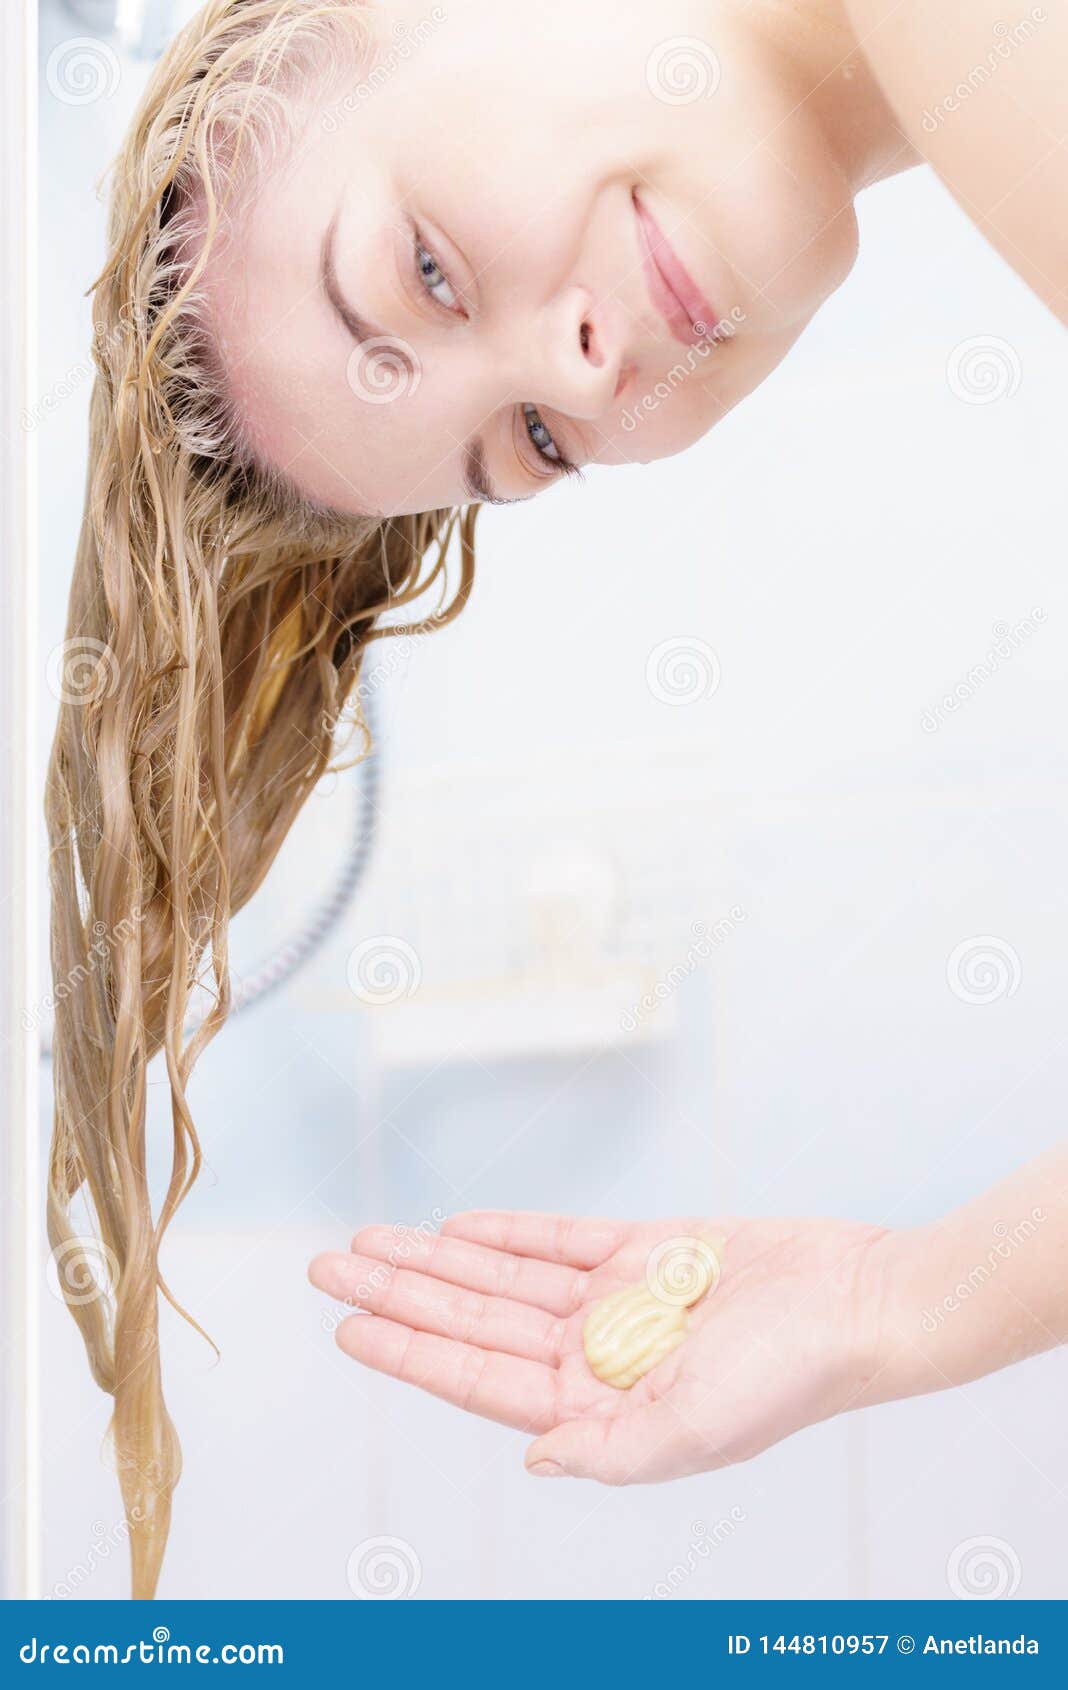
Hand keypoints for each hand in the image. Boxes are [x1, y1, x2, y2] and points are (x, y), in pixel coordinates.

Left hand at [309, 1209, 894, 1483]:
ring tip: (370, 1239)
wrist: (861, 1300)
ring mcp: (618, 1300)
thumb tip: (533, 1459)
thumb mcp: (697, 1430)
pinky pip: (559, 1239)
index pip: (477, 1377)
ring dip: (437, 1258)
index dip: (409, 1351)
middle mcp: (595, 1354)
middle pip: (473, 1320)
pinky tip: (459, 1226)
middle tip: (327, 1268)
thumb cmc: (792, 1376)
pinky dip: (509, 1231)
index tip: (348, 1327)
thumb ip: (610, 1452)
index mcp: (599, 1407)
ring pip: (502, 1275)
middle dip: (399, 1293)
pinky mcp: (648, 1250)